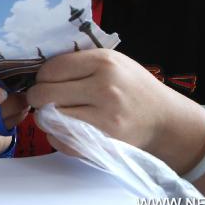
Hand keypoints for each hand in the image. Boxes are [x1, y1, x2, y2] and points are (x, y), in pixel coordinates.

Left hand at [26, 48, 204, 171]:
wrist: (166, 119)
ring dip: (46, 117)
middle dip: (38, 97)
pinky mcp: (106, 142)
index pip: (51, 69)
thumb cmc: (133, 87)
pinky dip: (57, 137)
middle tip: (43, 99)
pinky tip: (64, 130)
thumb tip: (40, 69)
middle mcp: (104, 89)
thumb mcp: (113, 61)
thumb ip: (80, 62)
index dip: (42, 76)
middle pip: (45, 94)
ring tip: (55, 113)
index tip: (46, 81)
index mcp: (104, 63)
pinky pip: (63, 142)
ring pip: (51, 119)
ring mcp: (106, 118)